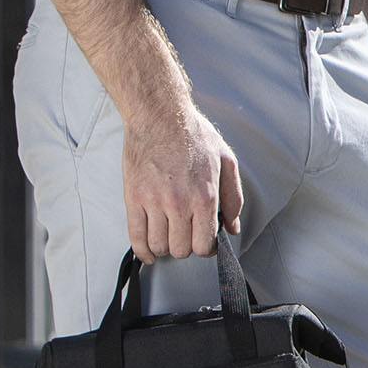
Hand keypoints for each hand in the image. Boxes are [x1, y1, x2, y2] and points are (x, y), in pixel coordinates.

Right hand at [123, 99, 243, 260]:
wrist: (158, 115)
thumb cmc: (192, 134)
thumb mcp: (226, 161)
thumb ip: (233, 198)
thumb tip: (232, 226)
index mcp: (204, 196)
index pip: (205, 244)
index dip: (207, 248)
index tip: (205, 243)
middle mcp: (179, 203)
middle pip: (181, 249)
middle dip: (186, 247)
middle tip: (187, 235)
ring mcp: (153, 202)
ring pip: (159, 246)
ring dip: (165, 247)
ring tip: (169, 237)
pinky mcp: (133, 198)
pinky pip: (136, 237)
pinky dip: (143, 250)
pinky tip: (149, 252)